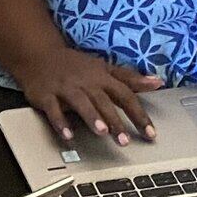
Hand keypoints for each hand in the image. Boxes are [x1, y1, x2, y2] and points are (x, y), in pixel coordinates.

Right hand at [15, 48, 160, 145]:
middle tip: (125, 141)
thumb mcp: (104, 68)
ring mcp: (65, 87)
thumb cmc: (76, 67)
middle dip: (115, 120)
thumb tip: (157, 82)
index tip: (150, 134)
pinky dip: (60, 122)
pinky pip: (53, 109)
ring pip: (80, 102)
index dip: (138, 114)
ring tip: (101, 132)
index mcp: (101, 77)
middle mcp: (85, 82)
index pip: (125, 95)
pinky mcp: (46, 95)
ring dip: (91, 116)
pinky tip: (68, 136)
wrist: (39, 55)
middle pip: (103, 101)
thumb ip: (129, 78)